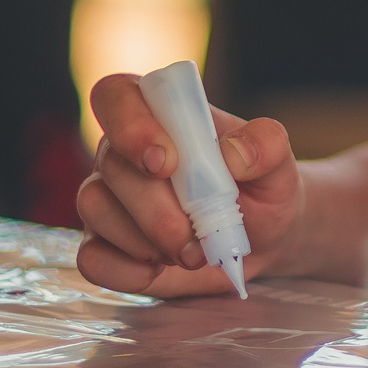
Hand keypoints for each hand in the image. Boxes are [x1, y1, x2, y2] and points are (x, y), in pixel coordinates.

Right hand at [75, 72, 302, 296]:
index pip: (116, 96)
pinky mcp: (103, 244)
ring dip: (145, 240)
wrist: (258, 238)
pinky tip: (158, 271)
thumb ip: (266, 144)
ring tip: (192, 254)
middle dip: (157, 210)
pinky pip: (90, 258)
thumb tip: (234, 154)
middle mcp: (121, 152)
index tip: (166, 162)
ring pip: (95, 209)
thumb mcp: (277, 161)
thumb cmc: (259, 186)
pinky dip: (124, 271)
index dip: (130, 124)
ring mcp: (106, 198)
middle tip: (198, 239)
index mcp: (157, 114)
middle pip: (111, 166)